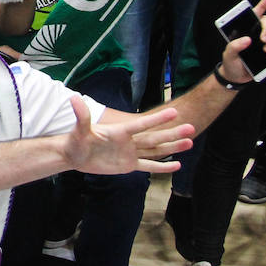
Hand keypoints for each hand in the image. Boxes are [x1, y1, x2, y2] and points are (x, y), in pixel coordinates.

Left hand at [63, 97, 191, 173]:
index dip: (157, 119)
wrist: (74, 155)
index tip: (174, 111)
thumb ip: (81, 116)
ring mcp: (130, 153)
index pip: (141, 124)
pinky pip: (148, 165)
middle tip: (192, 127)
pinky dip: (162, 166)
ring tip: (190, 142)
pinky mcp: (128, 165)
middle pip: (154, 137)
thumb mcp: (79, 130)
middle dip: (172, 133)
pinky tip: (176, 165)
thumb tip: (73, 98)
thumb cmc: (75, 141)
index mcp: (120, 131)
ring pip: (155, 150)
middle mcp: (129, 141)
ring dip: (172, 147)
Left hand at [218, 0, 265, 82]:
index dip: (263, 4)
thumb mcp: (228, 54)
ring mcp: (265, 41)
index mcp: (245, 29)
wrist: (237, 77)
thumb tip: (248, 40)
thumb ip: (234, 46)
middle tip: (263, 40)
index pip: (254, 14)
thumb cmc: (230, 63)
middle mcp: (256, 32)